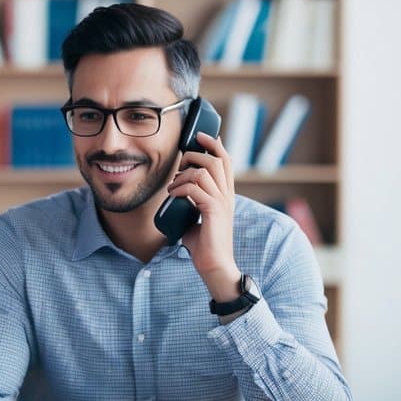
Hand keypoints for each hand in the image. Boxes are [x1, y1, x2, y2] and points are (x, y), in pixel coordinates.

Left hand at [167, 131, 240, 301]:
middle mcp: (227, 194)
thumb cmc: (204, 244)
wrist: (214, 265)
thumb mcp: (197, 216)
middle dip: (195, 155)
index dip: (214, 144)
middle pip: (217, 159)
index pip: (226, 159)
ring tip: (173, 186)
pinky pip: (195, 188)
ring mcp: (222, 202)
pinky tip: (173, 196)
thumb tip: (176, 194)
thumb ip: (192, 202)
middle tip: (179, 166)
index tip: (200, 136)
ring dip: (184, 174)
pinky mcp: (213, 211)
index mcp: (225, 194)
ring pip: (206, 170)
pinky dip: (180, 188)